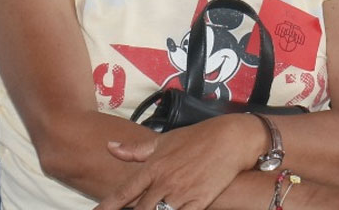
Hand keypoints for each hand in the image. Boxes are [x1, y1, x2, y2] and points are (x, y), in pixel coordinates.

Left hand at [95, 114, 258, 209]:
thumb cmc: (197, 137)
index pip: (124, 192)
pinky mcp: (199, 201)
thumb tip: (110, 147)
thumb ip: (135, 150)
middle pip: (140, 209)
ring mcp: (181, 193)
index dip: (107, 206)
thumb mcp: (164, 141)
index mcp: (153, 167)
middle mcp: (164, 182)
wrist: (231, 138)